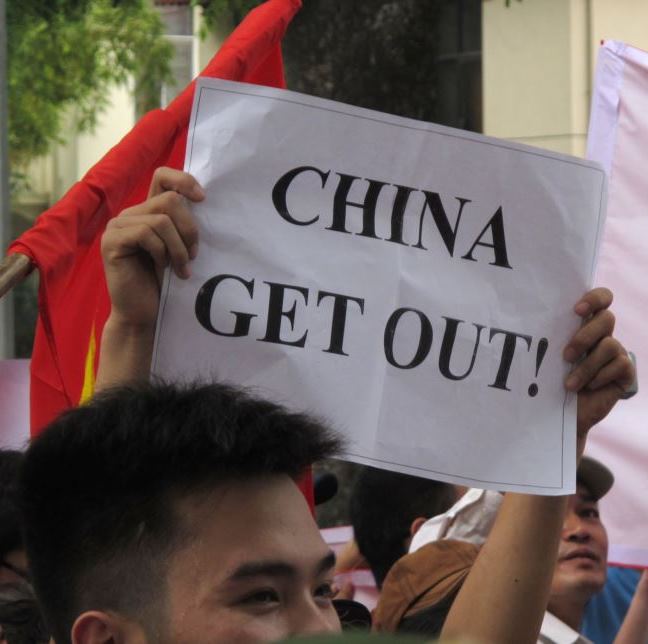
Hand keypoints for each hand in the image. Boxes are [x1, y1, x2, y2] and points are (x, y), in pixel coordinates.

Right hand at [101, 167, 204, 329]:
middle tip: (193, 255)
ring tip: (182, 268)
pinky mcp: (112, 241)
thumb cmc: (163, 283)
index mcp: (146, 212)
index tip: (203, 200)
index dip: (184, 181)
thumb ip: (182, 225)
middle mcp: (130, 214)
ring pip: (162, 220)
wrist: (142, 313)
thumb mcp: (178, 248)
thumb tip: (203, 201)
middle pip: (170, 201)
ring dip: (178, 248)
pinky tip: (164, 270)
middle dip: (189, 229)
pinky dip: (162, 253)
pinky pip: (147, 234)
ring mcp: (117, 227)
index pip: (162, 177)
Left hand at [562, 288, 634, 454]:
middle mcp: (602, 335)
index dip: (594, 298)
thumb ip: (548, 338)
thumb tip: (528, 323)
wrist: (560, 414)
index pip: (601, 298)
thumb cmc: (549, 381)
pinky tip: (587, 388)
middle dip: (585, 336)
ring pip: (609, 345)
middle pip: (606, 318)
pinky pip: (620, 364)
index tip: (576, 310)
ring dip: (586, 366)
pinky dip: (599, 377)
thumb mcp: (546, 357)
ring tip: (569, 384)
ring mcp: (615, 352)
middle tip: (566, 355)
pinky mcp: (625, 371)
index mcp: (583, 324)